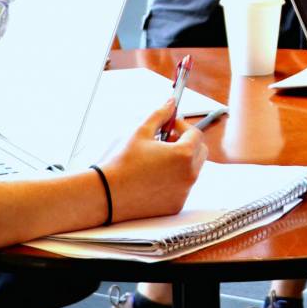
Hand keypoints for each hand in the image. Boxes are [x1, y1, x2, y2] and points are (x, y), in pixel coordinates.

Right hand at [96, 101, 207, 222]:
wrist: (107, 194)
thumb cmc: (122, 162)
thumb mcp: (141, 132)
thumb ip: (160, 115)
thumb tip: (171, 103)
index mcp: (183, 154)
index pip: (196, 134)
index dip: (182, 126)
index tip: (169, 126)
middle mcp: (189, 175)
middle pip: (199, 152)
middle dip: (187, 142)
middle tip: (165, 140)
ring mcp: (184, 192)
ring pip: (192, 169)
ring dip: (181, 160)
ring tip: (156, 158)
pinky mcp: (176, 205)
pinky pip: (182, 186)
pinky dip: (174, 179)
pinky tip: (153, 176)